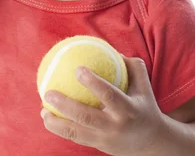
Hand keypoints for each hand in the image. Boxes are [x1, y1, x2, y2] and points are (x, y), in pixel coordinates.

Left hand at [41, 55, 164, 155]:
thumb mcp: (144, 85)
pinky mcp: (97, 146)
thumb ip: (131, 66)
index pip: (108, 95)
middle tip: (48, 92)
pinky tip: (49, 118)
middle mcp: (115, 126)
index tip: (77, 69)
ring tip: (42, 111)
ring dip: (56, 123)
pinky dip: (60, 129)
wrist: (151, 142)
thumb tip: (109, 48)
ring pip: (75, 133)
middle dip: (65, 105)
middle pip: (86, 116)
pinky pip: (75, 137)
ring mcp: (105, 139)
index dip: (93, 83)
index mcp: (128, 109)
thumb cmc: (145, 105)